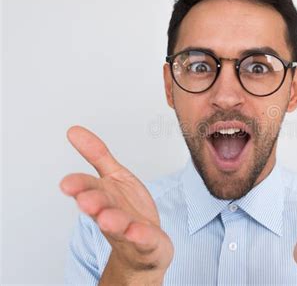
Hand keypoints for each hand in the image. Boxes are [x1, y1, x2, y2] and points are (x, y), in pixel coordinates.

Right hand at [60, 125, 173, 278]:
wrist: (145, 247)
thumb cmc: (128, 210)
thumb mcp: (114, 177)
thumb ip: (97, 155)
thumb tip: (73, 130)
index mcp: (104, 196)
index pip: (88, 189)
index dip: (79, 186)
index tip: (66, 183)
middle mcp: (112, 214)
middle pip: (101, 207)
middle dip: (93, 203)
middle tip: (85, 200)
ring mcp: (129, 230)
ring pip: (119, 226)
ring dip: (112, 221)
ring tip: (106, 218)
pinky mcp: (147, 242)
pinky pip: (143, 239)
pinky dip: (140, 236)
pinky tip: (136, 231)